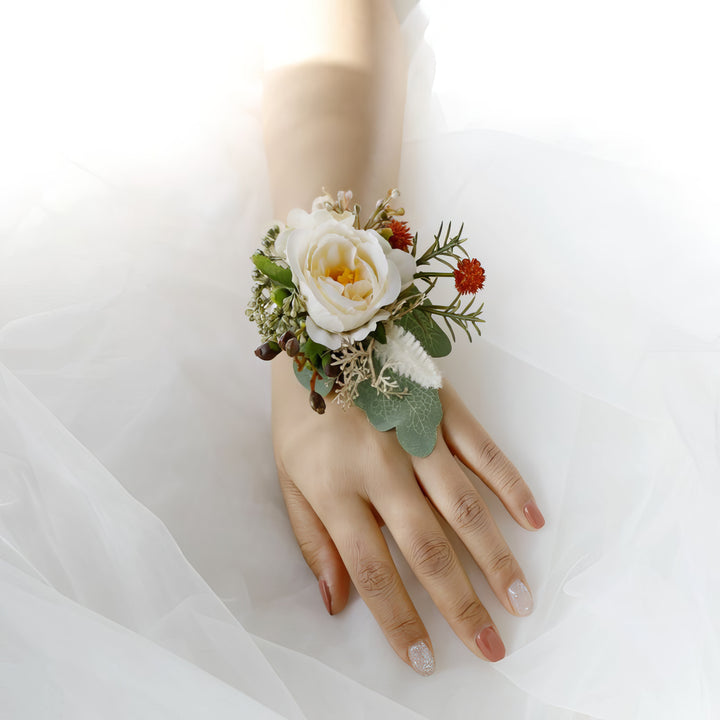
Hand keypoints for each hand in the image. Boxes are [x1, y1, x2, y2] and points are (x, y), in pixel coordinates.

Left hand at [271, 354, 544, 674]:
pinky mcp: (442, 407)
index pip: (372, 569)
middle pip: (428, 548)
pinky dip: (510, 485)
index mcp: (335, 488)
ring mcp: (416, 435)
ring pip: (465, 507)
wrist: (320, 336)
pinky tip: (532, 520)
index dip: (399, 621)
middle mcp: (381, 468)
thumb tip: (336, 602)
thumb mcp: (287, 475)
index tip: (425, 659)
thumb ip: (312, 538)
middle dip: (461, 604)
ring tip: (521, 599)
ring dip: (496, 557)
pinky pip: (483, 451)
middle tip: (492, 646)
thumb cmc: (301, 412)